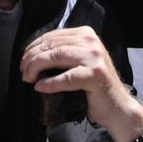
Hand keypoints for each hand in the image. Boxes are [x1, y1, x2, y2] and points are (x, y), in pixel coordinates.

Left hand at [20, 25, 142, 141]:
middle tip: (24, 72)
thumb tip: (32, 55)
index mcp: (86, 34)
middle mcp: (91, 42)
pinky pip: (66, 78)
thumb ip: (63, 53)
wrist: (118, 107)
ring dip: (36, 67)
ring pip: (56, 56)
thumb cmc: (94, 86)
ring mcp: (95, 58)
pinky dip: (50, 83)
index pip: (52, 36)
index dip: (33, 48)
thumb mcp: (80, 61)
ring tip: (28, 78)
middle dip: (31, 58)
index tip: (24, 62)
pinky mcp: (95, 75)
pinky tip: (40, 87)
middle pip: (52, 45)